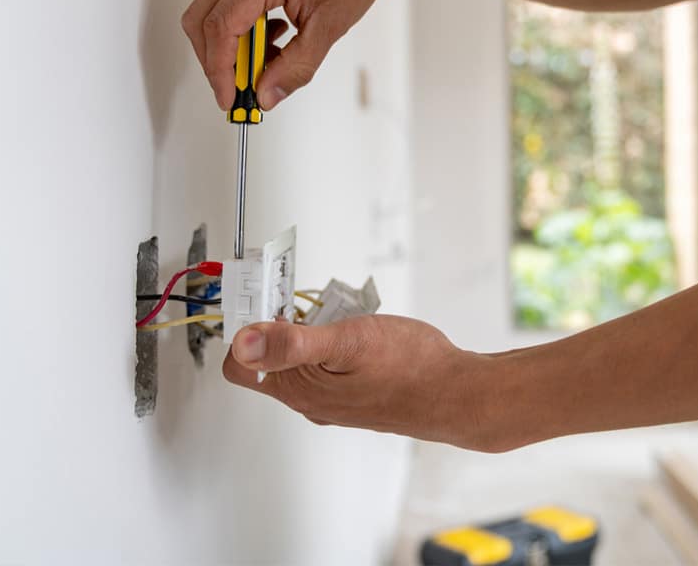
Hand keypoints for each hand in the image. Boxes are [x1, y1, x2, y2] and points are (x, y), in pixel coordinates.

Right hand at [181, 0, 391, 110]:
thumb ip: (294, 68)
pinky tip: (271, 34)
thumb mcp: (328, 28)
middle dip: (216, 61)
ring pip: (208, 11)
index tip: (229, 98)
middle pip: (201, 19)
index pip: (221, 27)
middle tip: (242, 87)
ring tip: (270, 56)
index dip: (219, 70)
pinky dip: (238, 27)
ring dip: (230, 44)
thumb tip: (264, 96)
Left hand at [222, 314, 495, 449]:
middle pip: (268, 356)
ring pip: (300, 355)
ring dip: (309, 326)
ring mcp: (333, 396)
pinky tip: (356, 326)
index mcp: (299, 390)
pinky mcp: (353, 389)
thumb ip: (291, 343)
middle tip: (305, 299)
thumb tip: (242, 343)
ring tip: (337, 311)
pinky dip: (332, 336)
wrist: (458, 393)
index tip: (262, 301)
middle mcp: (310, 398)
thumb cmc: (410, 369)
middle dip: (280, 321)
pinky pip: (326, 359)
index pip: (240, 366)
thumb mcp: (346, 343)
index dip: (244, 330)